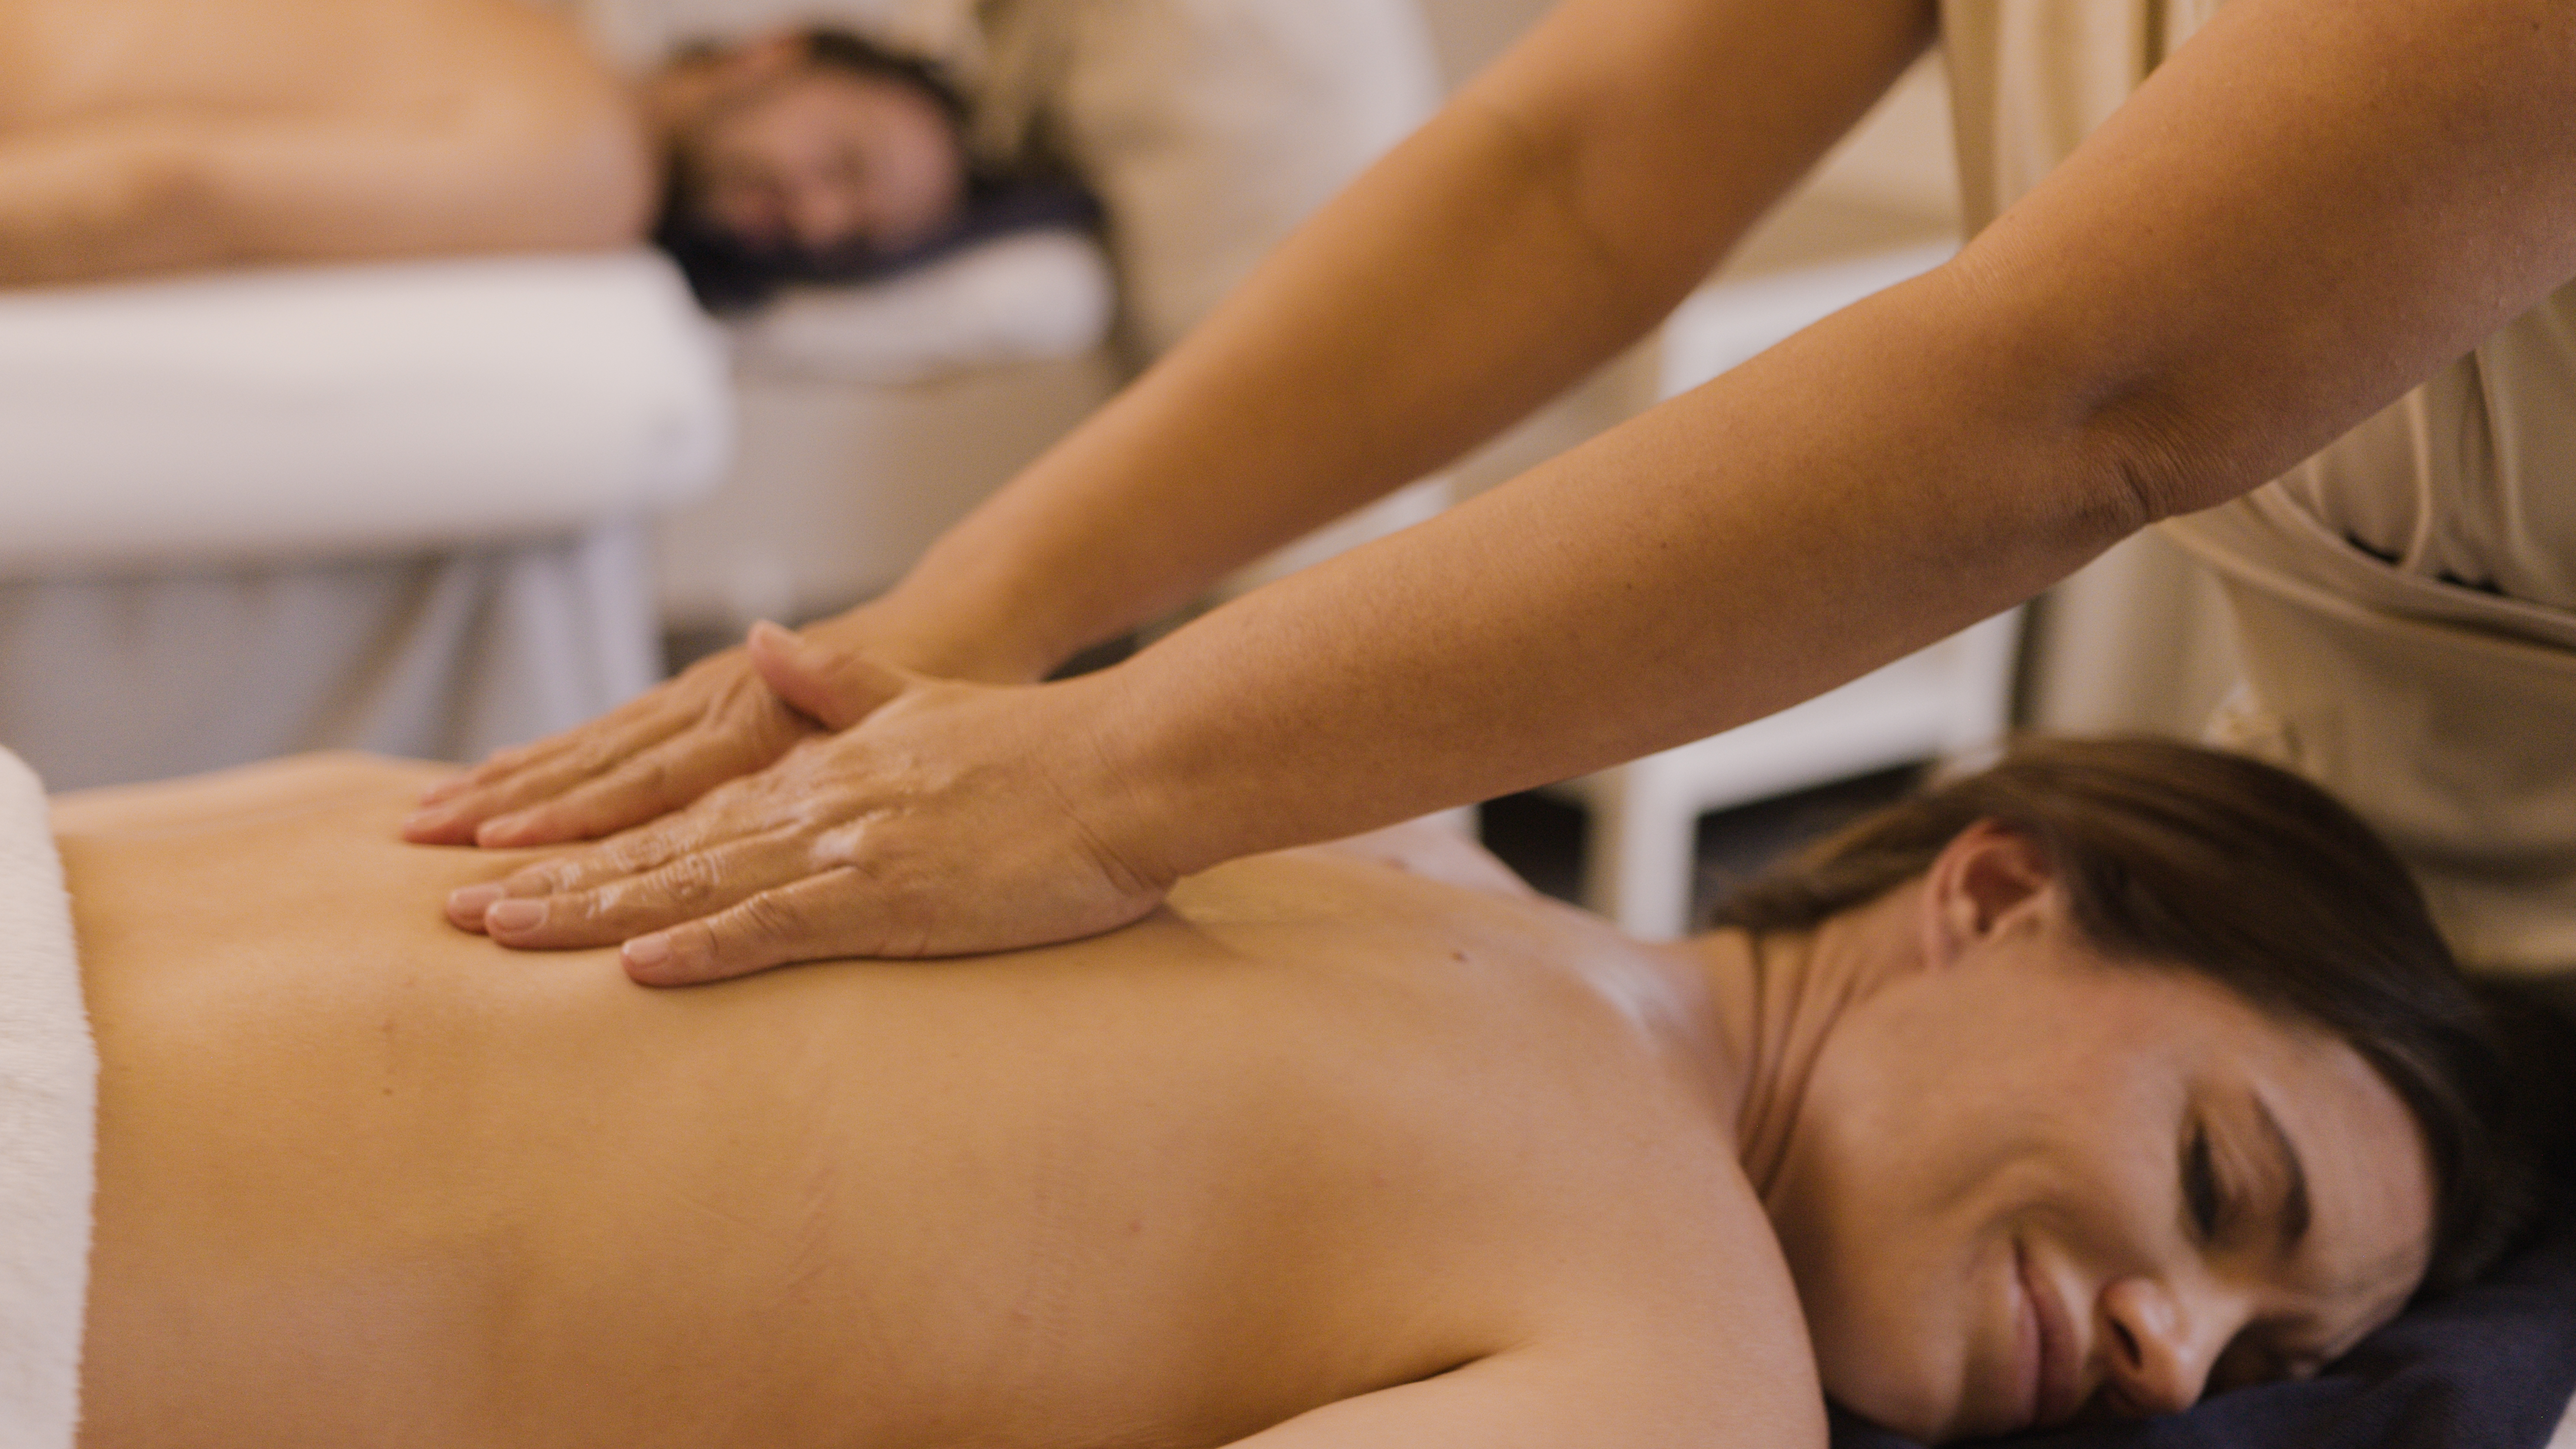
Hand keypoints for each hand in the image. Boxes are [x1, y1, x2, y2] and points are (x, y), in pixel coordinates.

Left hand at [441, 632, 1176, 983]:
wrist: (1124, 764)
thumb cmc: (1039, 747)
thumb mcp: (924, 703)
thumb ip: (838, 679)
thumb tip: (766, 640)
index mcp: (818, 766)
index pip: (678, 805)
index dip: (584, 830)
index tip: (504, 849)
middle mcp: (813, 804)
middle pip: (659, 846)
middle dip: (552, 878)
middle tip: (453, 905)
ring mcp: (846, 851)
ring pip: (694, 883)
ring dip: (593, 912)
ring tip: (501, 931)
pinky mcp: (889, 898)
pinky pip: (779, 927)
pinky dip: (704, 944)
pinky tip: (637, 964)